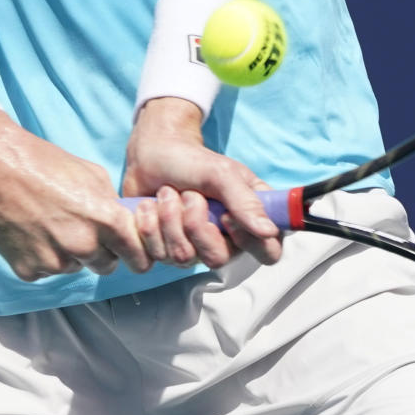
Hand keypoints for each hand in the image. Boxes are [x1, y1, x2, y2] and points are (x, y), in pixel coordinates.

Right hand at [0, 107, 151, 279]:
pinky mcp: (28, 270)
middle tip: (83, 229)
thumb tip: (123, 225)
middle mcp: (82, 246)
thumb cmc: (44, 163)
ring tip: (50, 222)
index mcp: (104, 220)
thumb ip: (111, 205)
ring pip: (74, 267)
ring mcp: (53, 262)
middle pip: (106, 266)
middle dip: (101, 252)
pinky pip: (46, 270)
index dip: (137, 255)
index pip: (137, 257)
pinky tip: (31, 230)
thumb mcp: (91, 174)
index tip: (133, 254)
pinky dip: (43, 256)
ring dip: (69, 253)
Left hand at [123, 98, 282, 269]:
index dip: (248, 242)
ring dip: (167, 218)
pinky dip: (145, 227)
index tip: (225, 216)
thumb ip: (246, 202)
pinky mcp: (163, 252)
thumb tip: (269, 231)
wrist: (152, 155)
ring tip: (166, 193)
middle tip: (188, 194)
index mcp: (248, 219)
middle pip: (217, 259)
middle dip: (194, 223)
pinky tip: (147, 207)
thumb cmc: (192, 161)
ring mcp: (193, 250)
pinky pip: (152, 258)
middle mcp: (224, 241)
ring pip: (182, 257)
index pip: (268, 252)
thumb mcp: (222, 173)